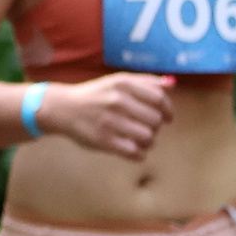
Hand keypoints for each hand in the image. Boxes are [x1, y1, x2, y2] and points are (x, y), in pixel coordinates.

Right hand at [38, 74, 175, 160]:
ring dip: (148, 142)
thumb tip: (172, 84)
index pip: (159, 99)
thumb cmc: (94, 94)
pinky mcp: (104, 140)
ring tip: (141, 140)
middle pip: (155, 120)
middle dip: (155, 127)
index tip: (167, 118)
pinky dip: (139, 154)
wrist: (62, 108)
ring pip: (148, 137)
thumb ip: (145, 81)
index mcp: (123, 84)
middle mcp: (118, 100)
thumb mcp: (117, 81)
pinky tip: (134, 150)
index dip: (168, 111)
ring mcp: (111, 121)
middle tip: (147, 128)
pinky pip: (134, 152)